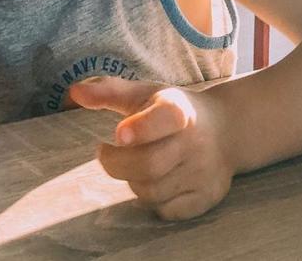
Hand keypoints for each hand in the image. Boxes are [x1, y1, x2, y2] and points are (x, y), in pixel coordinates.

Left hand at [68, 76, 232, 220]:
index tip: (119, 134)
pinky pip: (169, 211)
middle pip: (150, 165)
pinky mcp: (208, 196)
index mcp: (179, 109)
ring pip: (154, 191)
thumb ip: (109, 91)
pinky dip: (153, 201)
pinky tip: (151, 182)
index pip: (166, 118)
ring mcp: (204, 172)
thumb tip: (74, 92)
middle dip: (116, 164)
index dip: (143, 127)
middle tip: (103, 154)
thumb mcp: (145, 92)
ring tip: (130, 165)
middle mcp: (195, 141)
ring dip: (132, 182)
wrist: (227, 128)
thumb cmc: (173, 109)